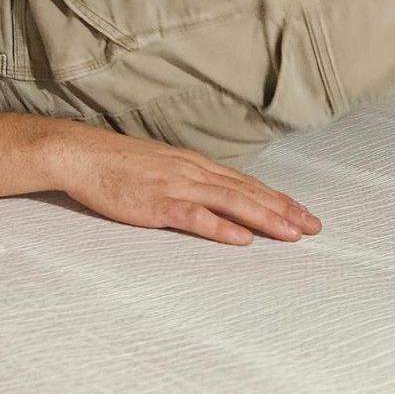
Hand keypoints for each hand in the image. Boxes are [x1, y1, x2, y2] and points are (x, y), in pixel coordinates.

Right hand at [50, 127, 321, 244]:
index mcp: (193, 165)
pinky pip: (195, 217)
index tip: (303, 214)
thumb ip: (186, 181)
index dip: (277, 199)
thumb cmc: (115, 164)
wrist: (81, 154)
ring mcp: (176, 186)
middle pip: (247, 192)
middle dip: (283, 210)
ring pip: (231, 203)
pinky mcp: (157, 203)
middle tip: (313, 227)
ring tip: (292, 234)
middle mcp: (192, 172)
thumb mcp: (159, 167)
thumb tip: (210, 196)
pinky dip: (221, 228)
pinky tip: (242, 239)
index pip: (245, 184)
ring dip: (265, 218)